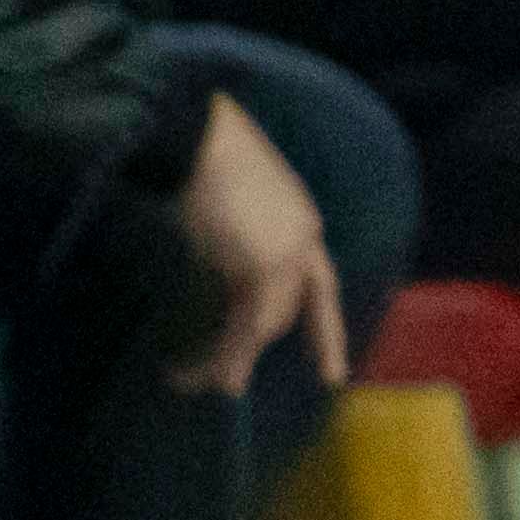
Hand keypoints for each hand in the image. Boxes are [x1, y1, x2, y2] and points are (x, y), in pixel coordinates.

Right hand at [171, 93, 345, 399]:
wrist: (195, 134)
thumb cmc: (200, 156)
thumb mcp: (228, 199)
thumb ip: (233, 234)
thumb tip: (210, 257)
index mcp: (300, 221)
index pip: (321, 288)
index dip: (322, 332)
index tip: (329, 373)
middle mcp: (304, 239)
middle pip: (286, 313)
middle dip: (251, 350)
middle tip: (220, 384)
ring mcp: (290, 253)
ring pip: (266, 326)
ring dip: (228, 360)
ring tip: (189, 382)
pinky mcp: (265, 265)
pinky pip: (247, 326)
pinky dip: (226, 356)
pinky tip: (205, 379)